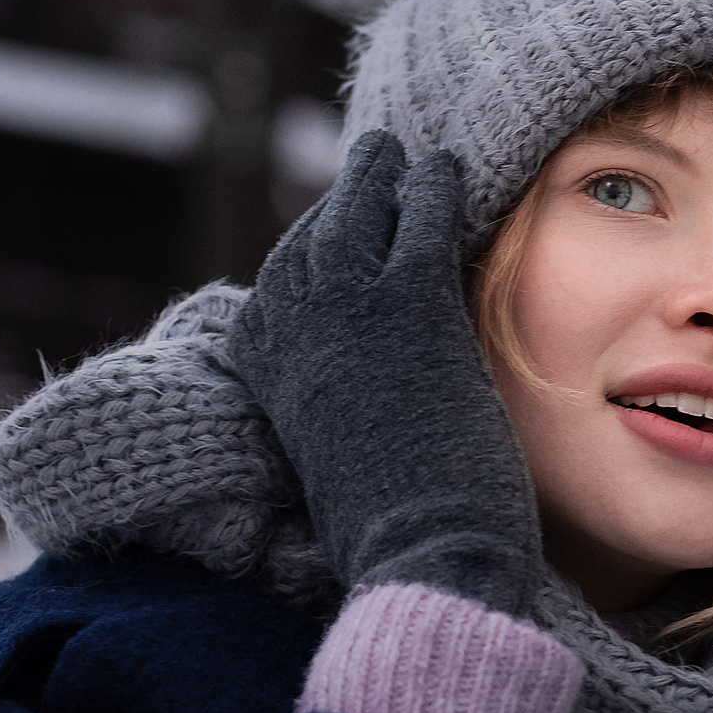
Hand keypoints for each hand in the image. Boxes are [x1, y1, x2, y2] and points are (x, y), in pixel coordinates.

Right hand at [226, 130, 543, 615]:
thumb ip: (331, 404)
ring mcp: (348, 306)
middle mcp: (289, 323)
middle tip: (374, 166)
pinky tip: (454, 171)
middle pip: (316, 234)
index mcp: (258, 363)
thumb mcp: (332, 456)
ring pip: (363, 207)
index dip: (319, 251)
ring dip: (387, 174)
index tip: (342, 231)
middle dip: (347, 200)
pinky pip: (425, 216)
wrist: (425, 558)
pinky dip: (438, 186)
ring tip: (404, 154)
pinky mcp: (411, 302)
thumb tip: (352, 396)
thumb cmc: (392, 532)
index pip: (283, 278)